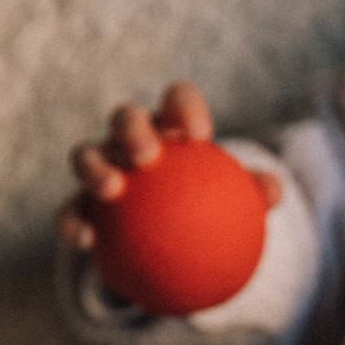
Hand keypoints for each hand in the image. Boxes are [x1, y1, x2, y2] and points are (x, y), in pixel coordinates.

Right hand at [54, 81, 283, 251]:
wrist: (169, 238)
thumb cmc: (209, 208)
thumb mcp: (236, 203)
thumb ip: (254, 193)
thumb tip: (274, 192)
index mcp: (170, 127)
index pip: (177, 102)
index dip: (184, 107)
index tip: (200, 135)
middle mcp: (131, 139)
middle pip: (125, 118)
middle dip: (133, 128)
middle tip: (148, 155)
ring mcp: (101, 165)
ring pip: (85, 154)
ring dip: (94, 167)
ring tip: (112, 189)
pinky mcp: (79, 201)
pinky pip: (70, 210)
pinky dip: (73, 222)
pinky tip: (86, 242)